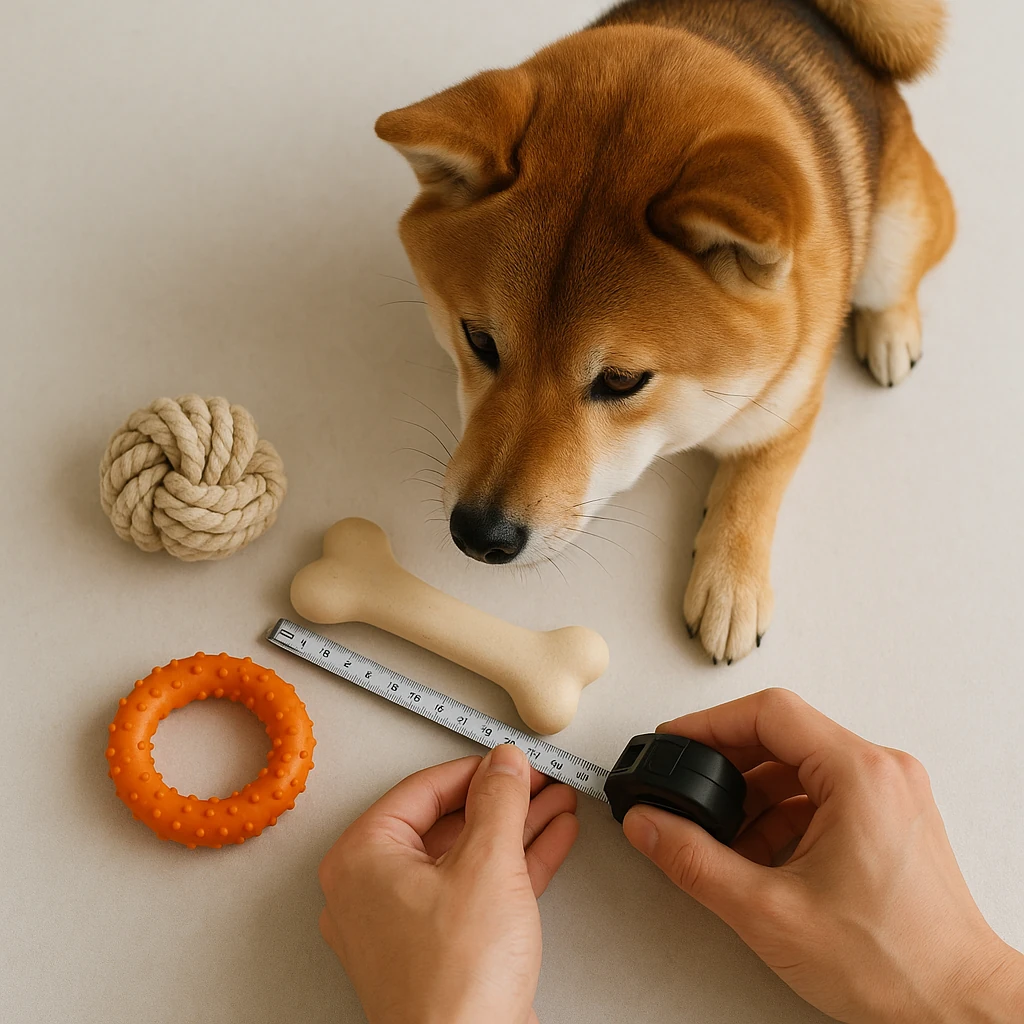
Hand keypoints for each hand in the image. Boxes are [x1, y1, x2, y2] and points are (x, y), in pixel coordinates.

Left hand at [318, 744, 578, 1023]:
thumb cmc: (455, 986)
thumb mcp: (487, 865)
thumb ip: (499, 801)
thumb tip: (503, 764)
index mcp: (362, 859)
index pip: (423, 790)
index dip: (476, 770)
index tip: (511, 761)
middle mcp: (372, 891)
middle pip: (446, 822)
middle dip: (503, 800)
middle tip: (538, 781)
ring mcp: (403, 925)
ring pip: (466, 857)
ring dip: (515, 829)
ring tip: (555, 805)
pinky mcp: (437, 951)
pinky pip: (474, 891)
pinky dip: (513, 866)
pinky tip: (549, 841)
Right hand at [622, 689, 1023, 1023]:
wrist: (958, 1011)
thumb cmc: (895, 965)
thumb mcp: (768, 910)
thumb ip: (694, 860)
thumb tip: (648, 825)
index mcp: (859, 775)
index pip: (770, 714)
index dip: (711, 724)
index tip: (675, 740)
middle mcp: (881, 772)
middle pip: (784, 737)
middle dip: (728, 764)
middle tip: (687, 788)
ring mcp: (890, 795)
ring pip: (801, 768)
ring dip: (754, 796)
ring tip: (722, 837)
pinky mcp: (889, 820)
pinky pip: (823, 795)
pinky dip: (783, 816)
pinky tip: (759, 854)